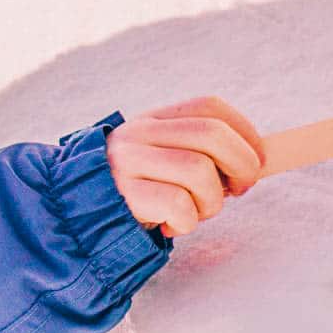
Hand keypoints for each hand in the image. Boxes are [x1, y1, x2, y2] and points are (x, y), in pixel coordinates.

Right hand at [105, 96, 264, 237]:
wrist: (75, 215)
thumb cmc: (137, 191)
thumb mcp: (163, 159)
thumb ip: (201, 152)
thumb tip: (257, 161)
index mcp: (154, 119)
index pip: (209, 107)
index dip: (245, 132)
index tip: (258, 160)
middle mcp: (140, 134)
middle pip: (211, 134)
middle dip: (242, 164)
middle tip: (239, 190)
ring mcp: (129, 162)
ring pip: (199, 171)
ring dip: (212, 201)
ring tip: (196, 211)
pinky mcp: (124, 196)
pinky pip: (179, 205)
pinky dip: (187, 222)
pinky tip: (171, 225)